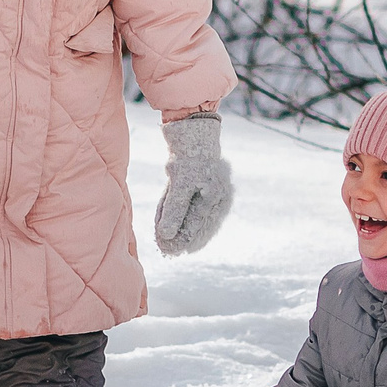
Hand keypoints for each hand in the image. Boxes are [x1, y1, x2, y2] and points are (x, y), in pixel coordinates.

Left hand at [153, 112, 230, 254]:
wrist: (194, 135)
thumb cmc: (186, 158)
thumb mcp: (178, 185)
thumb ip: (173, 210)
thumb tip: (166, 235)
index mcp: (215, 197)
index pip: (195, 227)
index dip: (180, 240)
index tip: (166, 248)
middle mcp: (221, 199)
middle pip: (200, 228)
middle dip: (183, 239)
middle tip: (168, 251)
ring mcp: (219, 196)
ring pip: (202, 222)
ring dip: (188, 233)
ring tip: (174, 246)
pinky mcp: (213, 192)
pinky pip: (203, 214)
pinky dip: (192, 222)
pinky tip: (186, 232)